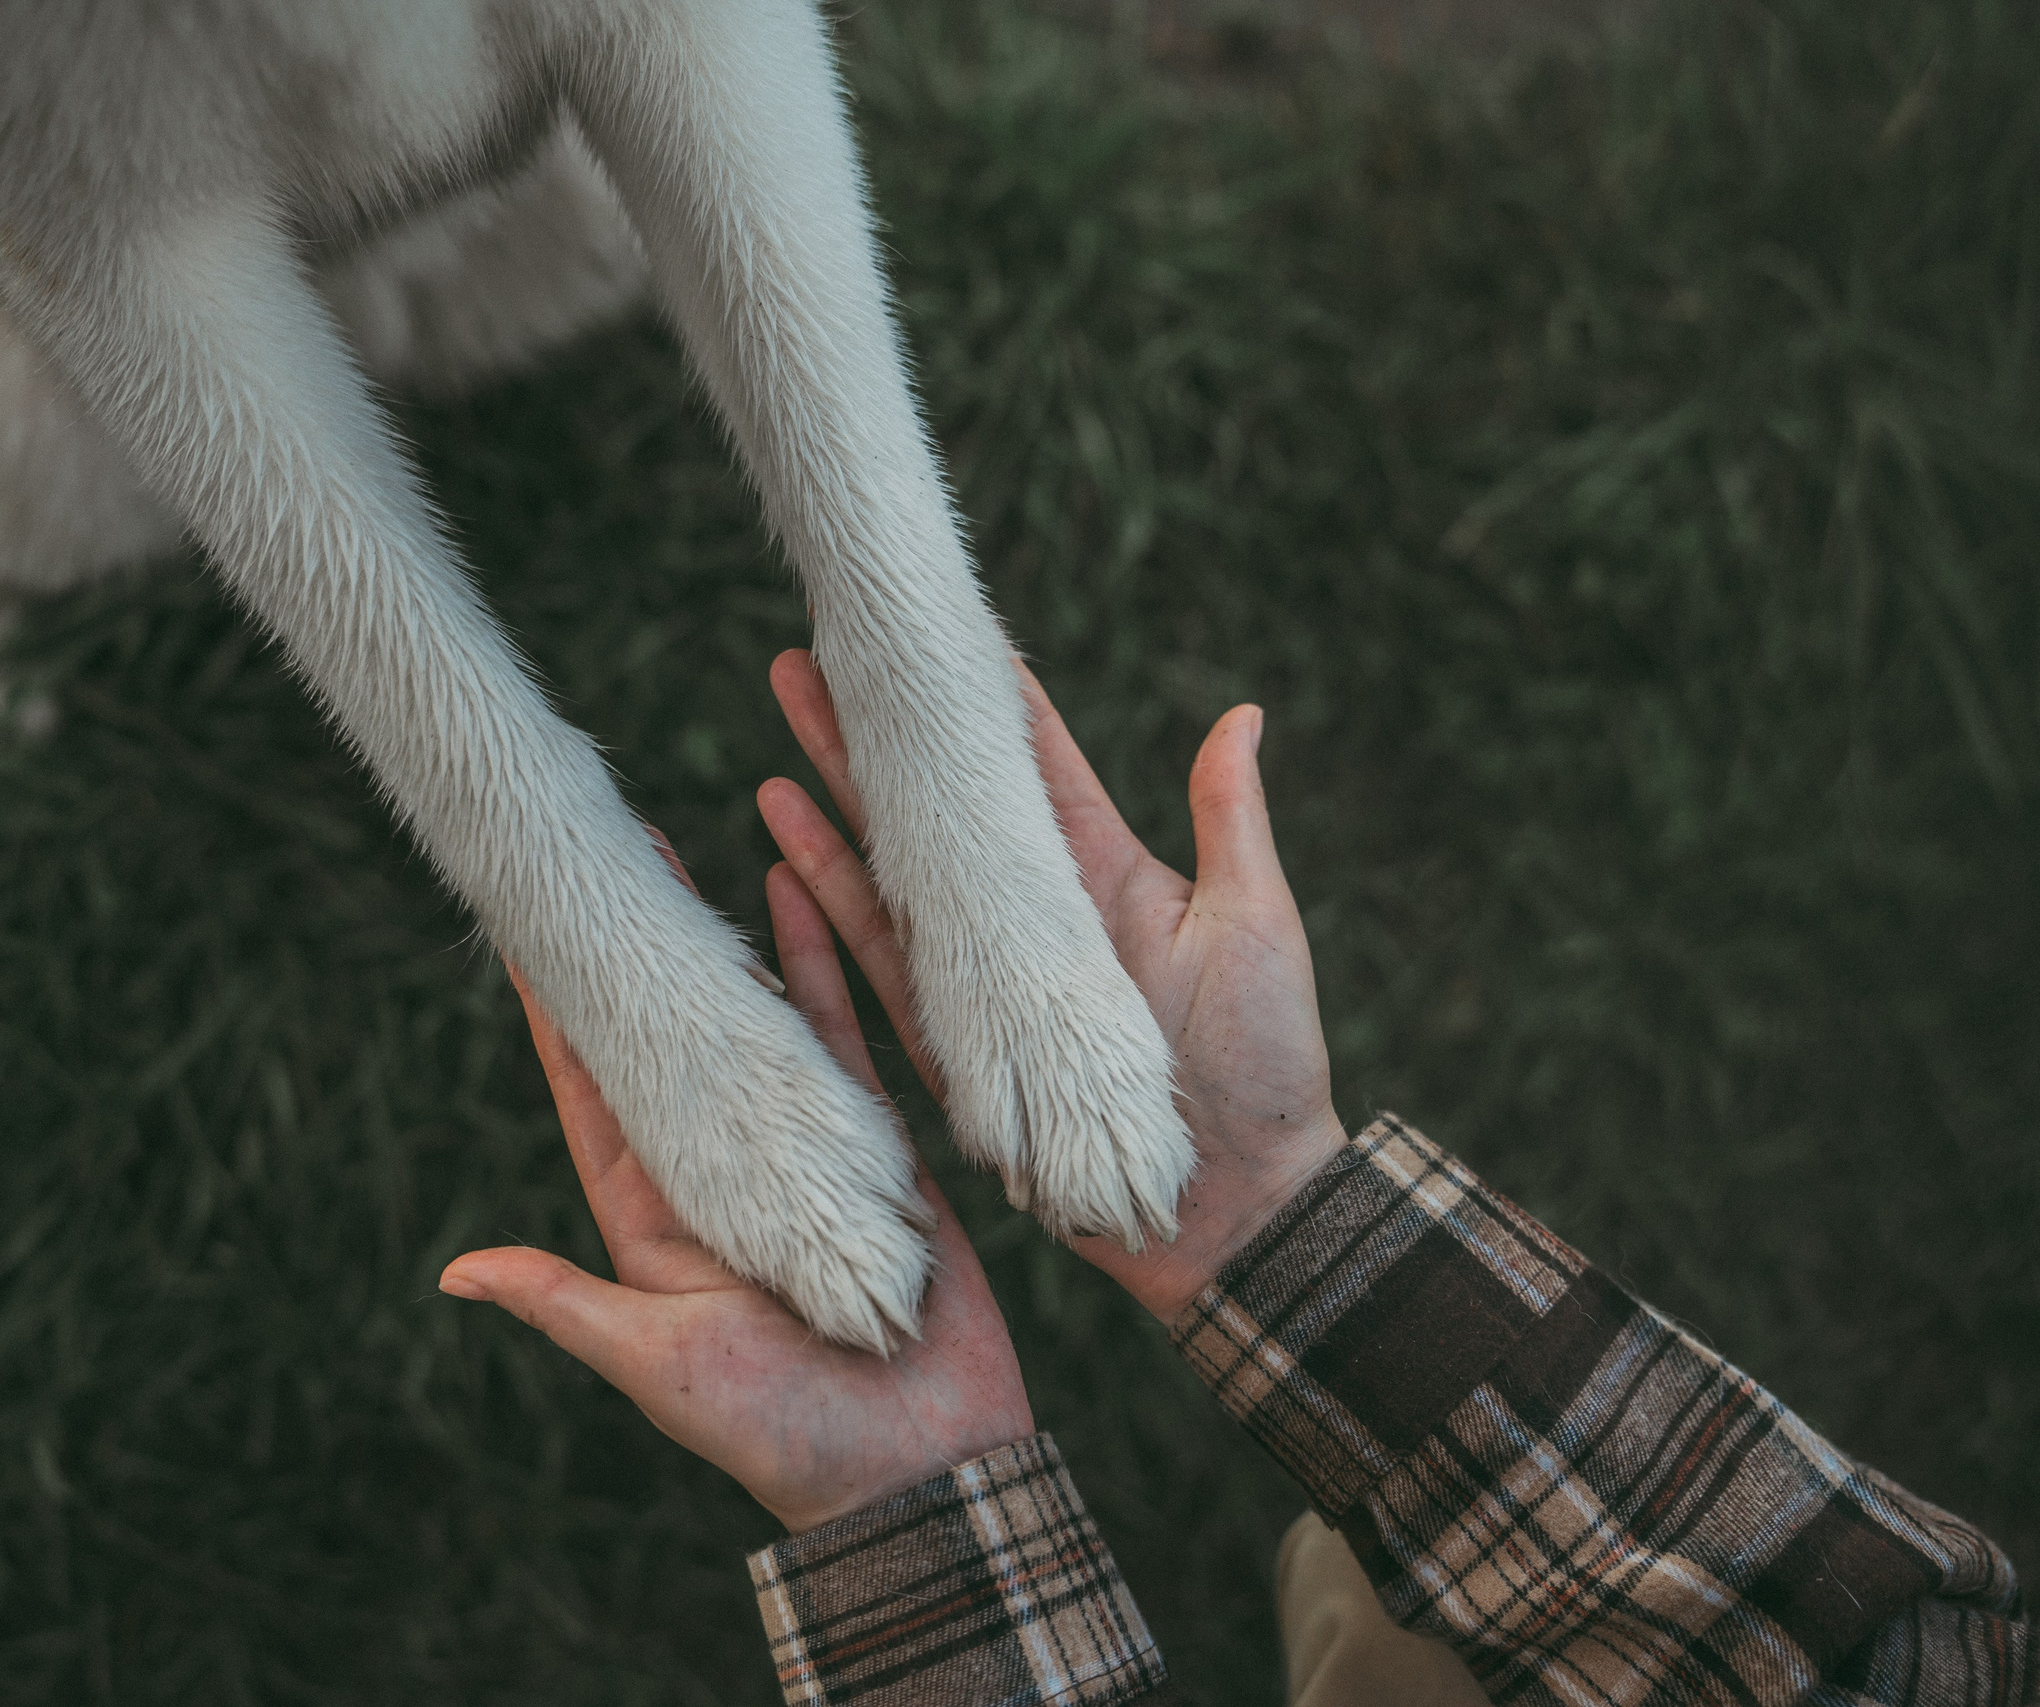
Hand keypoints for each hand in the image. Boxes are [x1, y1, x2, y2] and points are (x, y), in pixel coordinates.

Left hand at [439, 858, 1035, 1534]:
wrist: (924, 1470)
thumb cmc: (784, 1433)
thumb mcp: (658, 1364)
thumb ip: (567, 1303)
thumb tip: (456, 1270)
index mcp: (658, 1218)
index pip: (593, 1092)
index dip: (559, 1013)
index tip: (523, 927)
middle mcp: (724, 1172)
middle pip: (670, 1035)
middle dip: (641, 948)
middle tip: (610, 851)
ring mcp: (803, 1149)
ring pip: (753, 1017)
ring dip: (725, 936)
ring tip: (696, 842)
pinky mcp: (877, 1142)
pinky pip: (843, 1032)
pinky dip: (822, 961)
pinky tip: (800, 888)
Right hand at [759, 650, 1349, 1321]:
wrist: (1240, 1211)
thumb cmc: (1265, 1068)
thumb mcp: (1254, 926)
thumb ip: (1228, 821)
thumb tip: (1243, 712)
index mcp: (1099, 881)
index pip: (1026, 769)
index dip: (977, 701)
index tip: (932, 631)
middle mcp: (1031, 927)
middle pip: (936, 815)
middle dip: (872, 741)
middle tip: (805, 666)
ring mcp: (990, 989)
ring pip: (894, 885)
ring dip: (834, 819)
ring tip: (774, 753)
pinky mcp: (962, 1054)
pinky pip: (886, 978)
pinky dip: (833, 925)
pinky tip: (784, 867)